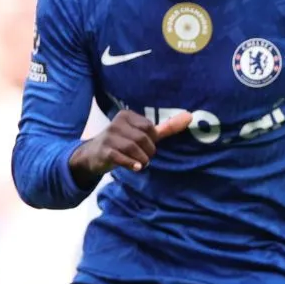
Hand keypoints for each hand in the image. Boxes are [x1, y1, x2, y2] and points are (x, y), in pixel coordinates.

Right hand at [69, 109, 190, 178]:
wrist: (94, 155)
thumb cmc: (123, 143)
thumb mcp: (143, 134)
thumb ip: (166, 127)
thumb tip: (189, 116)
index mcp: (127, 116)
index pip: (149, 128)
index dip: (152, 140)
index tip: (146, 145)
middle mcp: (116, 123)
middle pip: (143, 139)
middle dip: (148, 151)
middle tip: (144, 156)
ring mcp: (108, 137)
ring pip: (134, 148)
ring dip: (142, 159)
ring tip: (140, 162)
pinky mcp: (104, 151)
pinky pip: (121, 157)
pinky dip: (132, 164)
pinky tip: (136, 167)